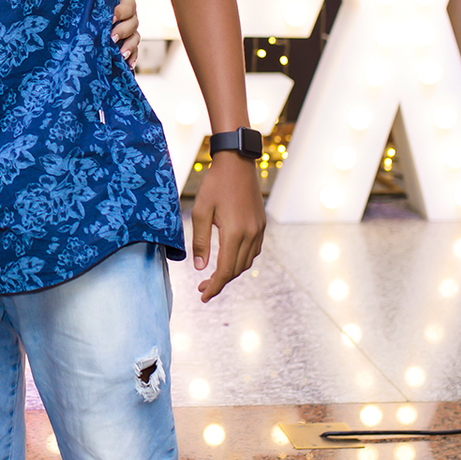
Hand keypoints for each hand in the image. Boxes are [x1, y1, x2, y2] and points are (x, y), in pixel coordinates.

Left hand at [113, 0, 139, 67]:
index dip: (120, 12)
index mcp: (124, 2)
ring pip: (135, 38)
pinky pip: (134, 52)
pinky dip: (132, 58)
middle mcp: (130, 17)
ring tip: (121, 54)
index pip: (129, 6)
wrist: (89, 14)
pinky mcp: (127, 45)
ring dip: (129, 47)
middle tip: (111, 38)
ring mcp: (130, 31)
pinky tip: (128, 65)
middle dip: (122, 31)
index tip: (110, 18)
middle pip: (133, 24)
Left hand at [190, 152, 265, 300]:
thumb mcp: (200, 212)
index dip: (214, 286)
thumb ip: (199, 242)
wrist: (237, 163)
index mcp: (234, 233)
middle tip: (203, 288)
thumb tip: (199, 268)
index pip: (225, 270)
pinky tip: (228, 259)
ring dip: (231, 272)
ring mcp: (258, 230)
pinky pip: (253, 250)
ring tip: (213, 276)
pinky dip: (241, 260)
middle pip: (236, 269)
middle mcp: (250, 234)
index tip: (203, 296)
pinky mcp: (261, 224)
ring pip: (246, 262)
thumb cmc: (215, 185)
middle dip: (220, 282)